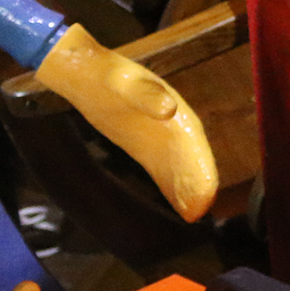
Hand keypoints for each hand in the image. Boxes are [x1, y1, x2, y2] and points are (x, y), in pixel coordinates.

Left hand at [35, 25, 217, 220]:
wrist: (84, 73)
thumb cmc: (106, 75)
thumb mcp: (124, 81)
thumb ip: (146, 95)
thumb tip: (170, 110)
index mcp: (174, 110)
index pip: (193, 144)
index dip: (201, 169)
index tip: (205, 196)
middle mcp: (172, 128)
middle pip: (190, 160)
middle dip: (197, 186)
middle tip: (199, 215)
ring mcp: (158, 140)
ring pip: (178, 168)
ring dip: (185, 191)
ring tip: (191, 217)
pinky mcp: (143, 148)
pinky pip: (161, 172)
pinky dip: (170, 189)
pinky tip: (174, 208)